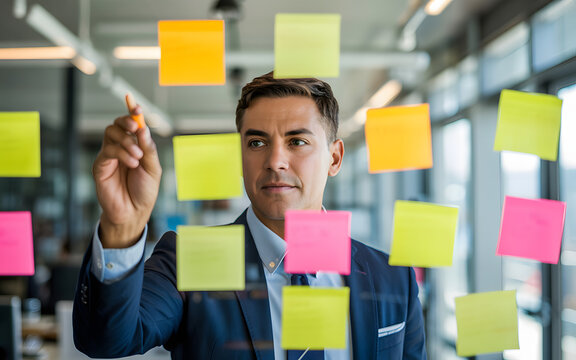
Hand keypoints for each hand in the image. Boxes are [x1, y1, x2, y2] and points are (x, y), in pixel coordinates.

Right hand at [93, 107, 161, 247]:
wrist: (134, 212)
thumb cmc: (144, 191)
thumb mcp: (154, 169)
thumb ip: (149, 149)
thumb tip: (144, 129)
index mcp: (135, 146)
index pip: (132, 124)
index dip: (132, 112)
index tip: (136, 105)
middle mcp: (121, 147)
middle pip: (118, 124)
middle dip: (127, 121)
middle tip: (136, 127)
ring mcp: (109, 155)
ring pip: (110, 133)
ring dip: (126, 140)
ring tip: (137, 155)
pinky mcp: (100, 165)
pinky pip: (107, 150)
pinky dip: (122, 153)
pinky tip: (132, 163)